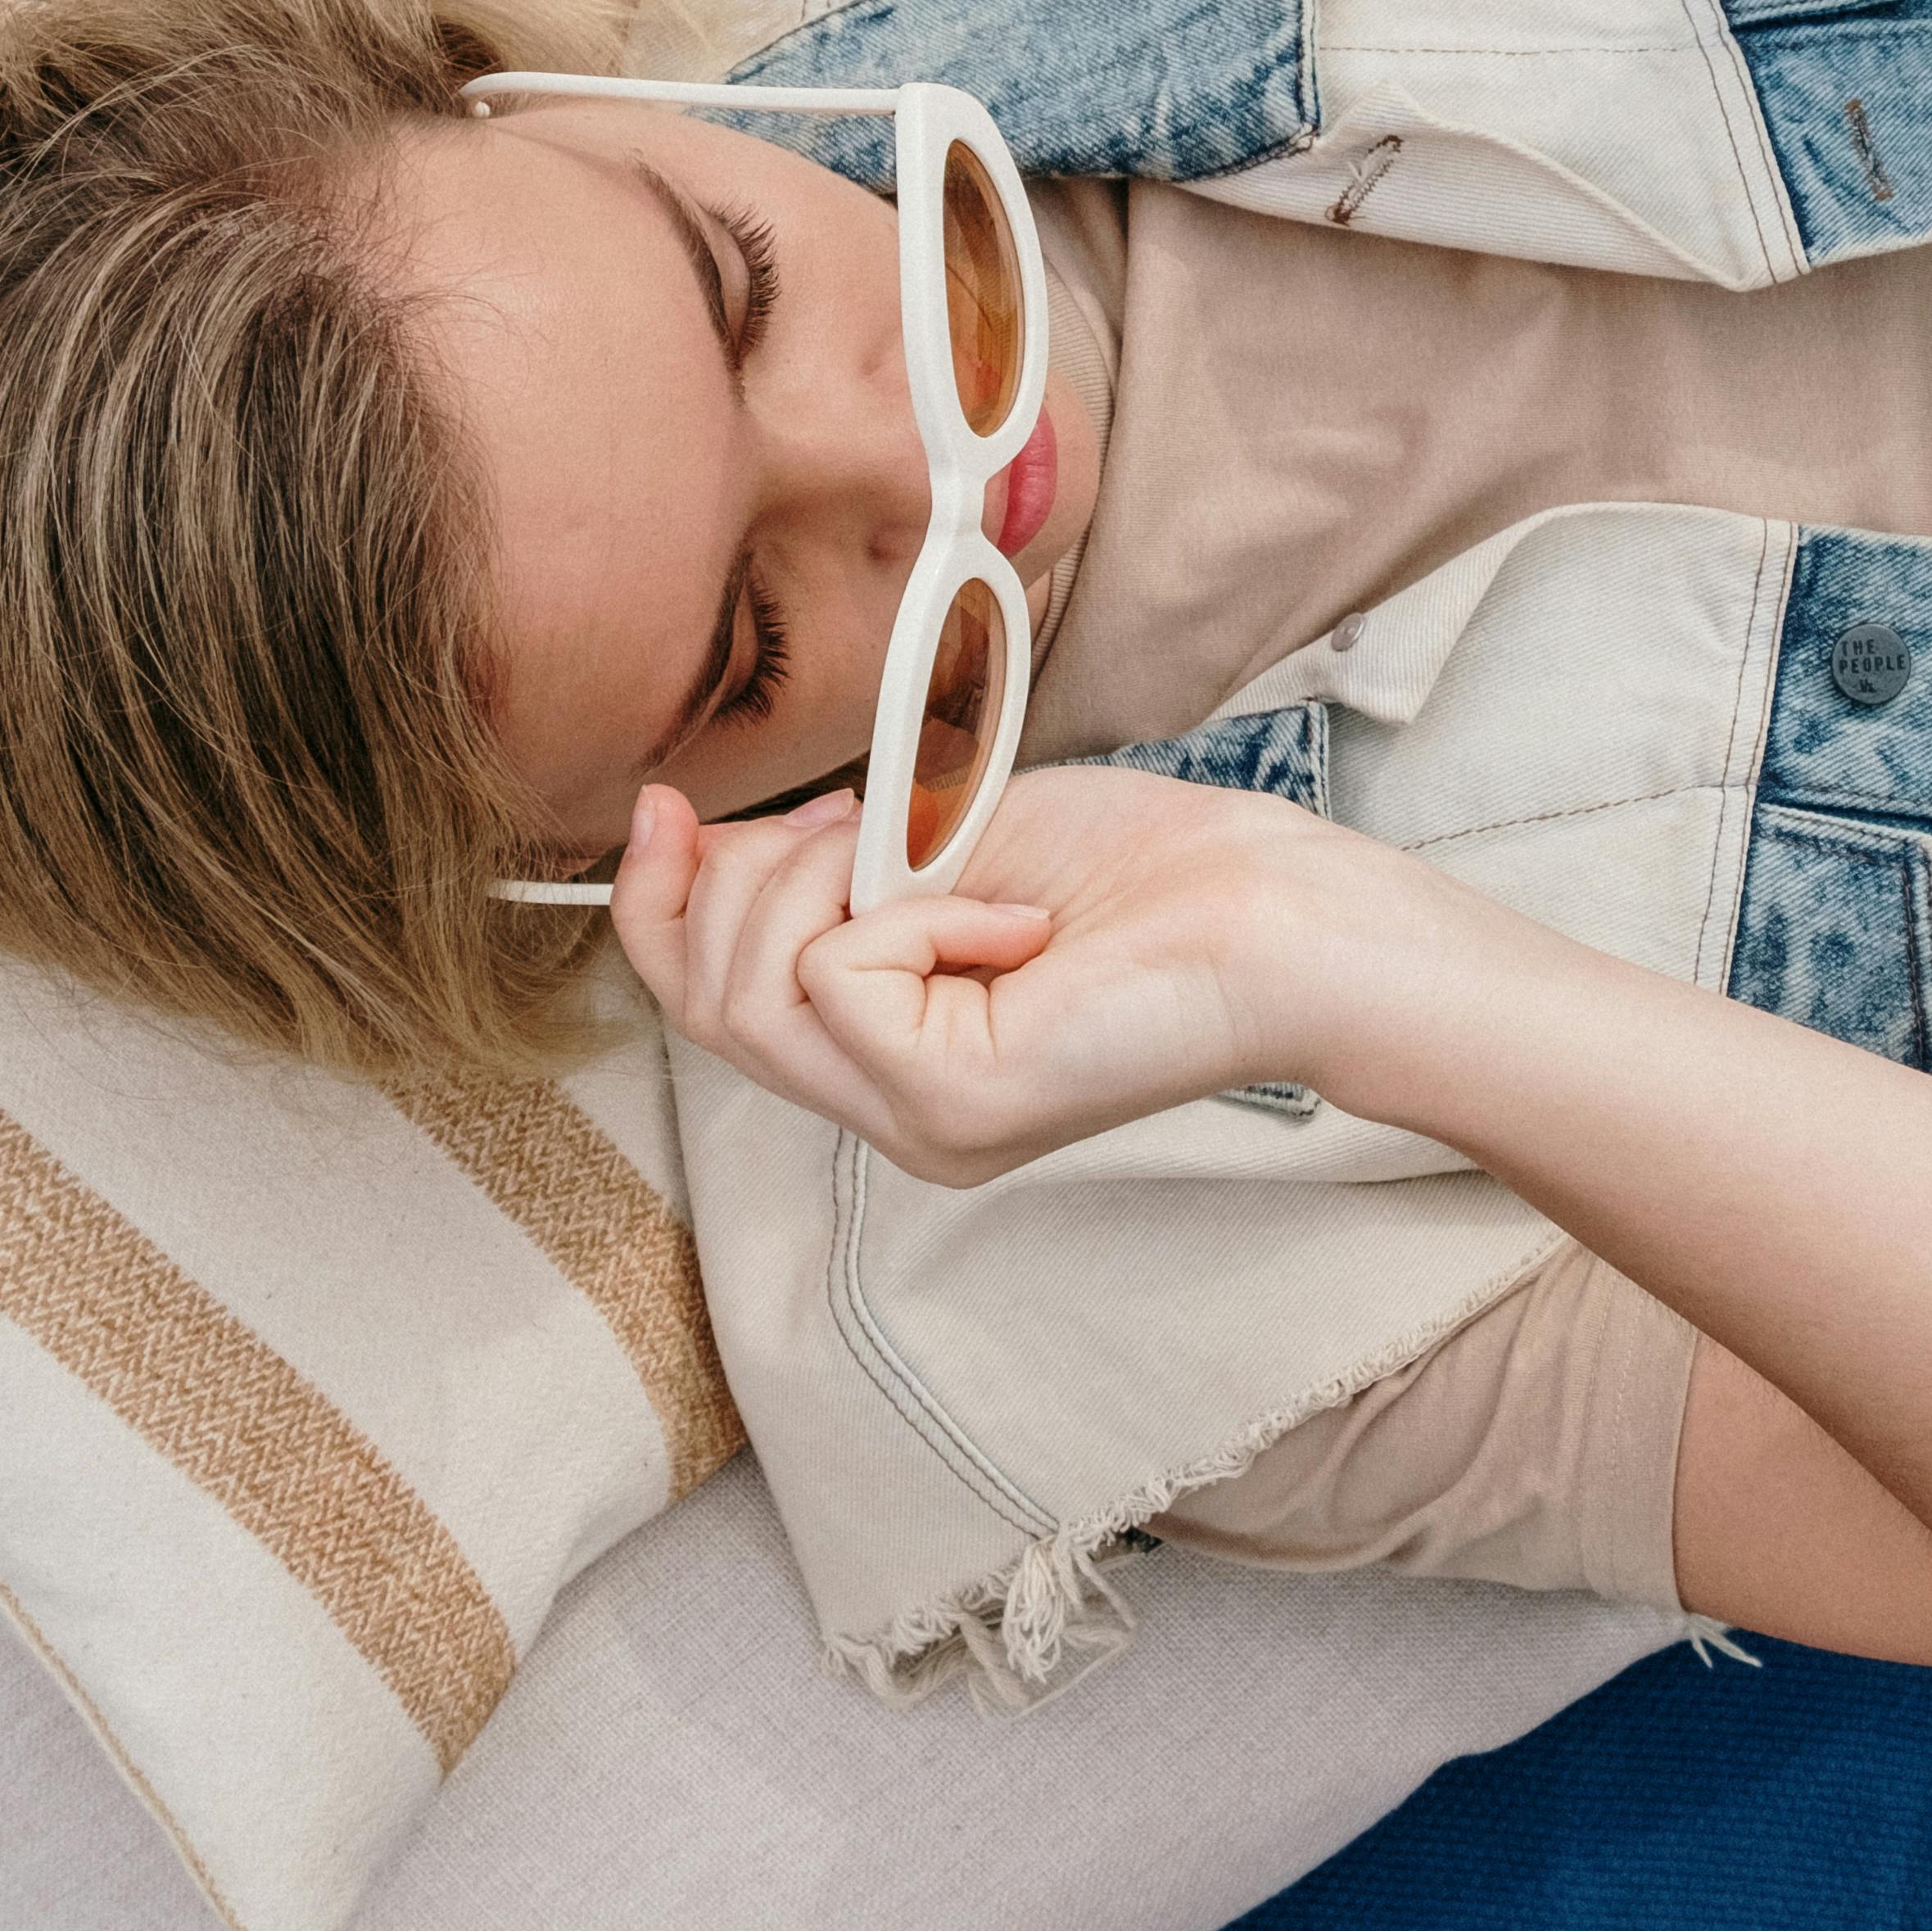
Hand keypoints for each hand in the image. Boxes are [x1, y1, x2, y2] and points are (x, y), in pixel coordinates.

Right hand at [609, 766, 1387, 1187]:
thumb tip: (697, 841)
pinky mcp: (953, 1106)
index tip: (666, 807)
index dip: (658, 905)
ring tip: (919, 852)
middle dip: (741, 879)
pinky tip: (1013, 919)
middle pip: (709, 1005)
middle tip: (849, 818)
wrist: (1273, 910)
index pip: (707, 1008)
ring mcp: (919, 1123)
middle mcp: (894, 1115)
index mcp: (890, 1059)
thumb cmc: (1142, 870)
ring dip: (812, 882)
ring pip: (750, 996)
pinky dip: (911, 912)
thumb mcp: (936, 847)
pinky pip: (841, 977)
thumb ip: (824, 866)